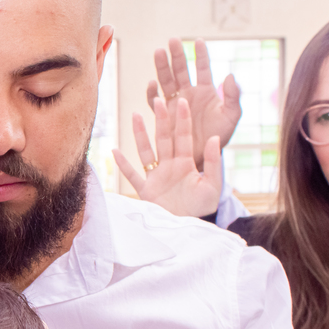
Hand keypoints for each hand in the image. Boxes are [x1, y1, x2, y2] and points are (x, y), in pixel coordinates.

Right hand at [113, 98, 222, 217]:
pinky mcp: (145, 190)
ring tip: (134, 115)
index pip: (184, 137)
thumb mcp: (213, 186)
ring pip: (146, 151)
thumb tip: (214, 138)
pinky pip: (132, 175)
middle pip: (163, 138)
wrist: (187, 229)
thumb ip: (212, 163)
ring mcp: (156, 177)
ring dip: (140, 134)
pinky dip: (123, 165)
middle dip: (161, 119)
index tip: (181, 101)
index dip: (182, 120)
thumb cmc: (202, 209)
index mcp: (186, 164)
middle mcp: (169, 166)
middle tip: (159, 99)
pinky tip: (114, 151)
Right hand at [146, 38, 241, 167]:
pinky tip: (152, 83)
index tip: (198, 41)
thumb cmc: (219, 137)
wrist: (202, 156)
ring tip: (158, 52)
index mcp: (206, 91)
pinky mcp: (162, 115)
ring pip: (165, 81)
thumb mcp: (232, 116)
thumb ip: (234, 96)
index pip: (202, 68)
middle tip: (172, 40)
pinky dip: (151, 93)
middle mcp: (188, 94)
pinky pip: (153, 102)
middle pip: (180, 70)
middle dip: (176, 55)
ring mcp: (174, 104)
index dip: (200, 55)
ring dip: (161, 67)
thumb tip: (230, 75)